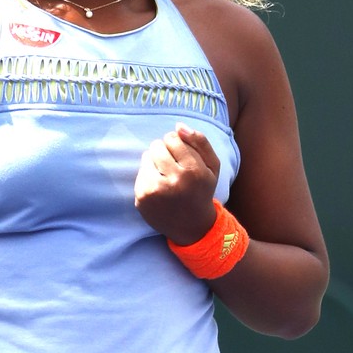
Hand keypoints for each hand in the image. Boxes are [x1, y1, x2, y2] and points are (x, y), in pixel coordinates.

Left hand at [134, 123, 219, 244]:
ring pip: (146, 156)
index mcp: (194, 171)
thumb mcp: (212, 166)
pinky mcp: (142, 197)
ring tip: (165, 174)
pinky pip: (140, 171)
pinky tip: (158, 186)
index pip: (173, 137)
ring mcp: (156, 191)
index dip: (176, 142)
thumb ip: (200, 141)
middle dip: (164, 150)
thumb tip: (178, 126)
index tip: (181, 154)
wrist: (192, 226)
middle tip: (172, 164)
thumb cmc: (202, 190)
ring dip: (154, 161)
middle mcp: (174, 181)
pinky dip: (148, 174)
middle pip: (157, 145)